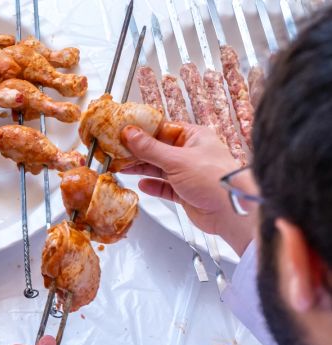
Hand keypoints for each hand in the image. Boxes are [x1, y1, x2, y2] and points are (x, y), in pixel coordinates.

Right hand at [120, 123, 255, 254]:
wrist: (231, 211)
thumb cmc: (213, 178)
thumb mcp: (177, 159)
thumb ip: (150, 148)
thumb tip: (130, 133)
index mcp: (194, 137)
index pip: (162, 130)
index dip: (142, 132)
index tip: (122, 133)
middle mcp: (191, 153)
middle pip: (158, 150)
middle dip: (137, 152)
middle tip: (117, 152)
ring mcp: (188, 174)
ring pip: (159, 168)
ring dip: (141, 168)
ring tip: (122, 167)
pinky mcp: (185, 193)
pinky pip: (164, 187)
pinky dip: (153, 186)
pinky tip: (142, 185)